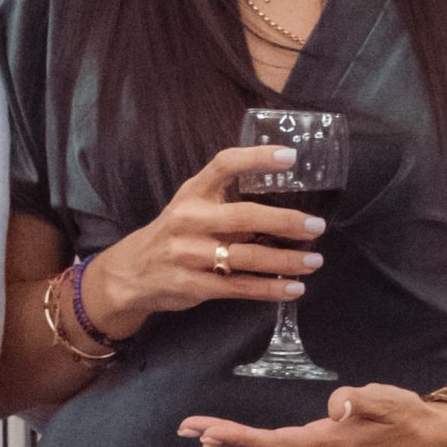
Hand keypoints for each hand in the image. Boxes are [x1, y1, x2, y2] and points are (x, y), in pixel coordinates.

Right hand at [85, 145, 326, 338]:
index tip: (291, 157)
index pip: (224, 164)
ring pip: (247, 256)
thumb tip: (283, 204)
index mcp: (192, 193)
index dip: (257, 158)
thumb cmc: (174, 234)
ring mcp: (190, 254)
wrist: (130, 273)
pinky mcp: (194, 285)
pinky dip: (270, 289)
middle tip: (316, 226)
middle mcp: (189, 220)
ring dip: (286, 260)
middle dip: (286, 221)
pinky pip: (240, 287)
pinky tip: (294, 288)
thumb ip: (226, 203)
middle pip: (245, 216)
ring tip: (314, 261)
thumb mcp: (190, 207)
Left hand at [176, 383, 446, 446]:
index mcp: (325, 446)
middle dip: (223, 439)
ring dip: (236, 444)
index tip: (206, 430)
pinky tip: (244, 445)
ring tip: (204, 433)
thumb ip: (358, 401)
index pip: (270, 442)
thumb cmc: (404, 416)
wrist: (427, 440)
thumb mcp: (385, 400)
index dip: (236, 437)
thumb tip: (335, 407)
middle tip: (186, 428)